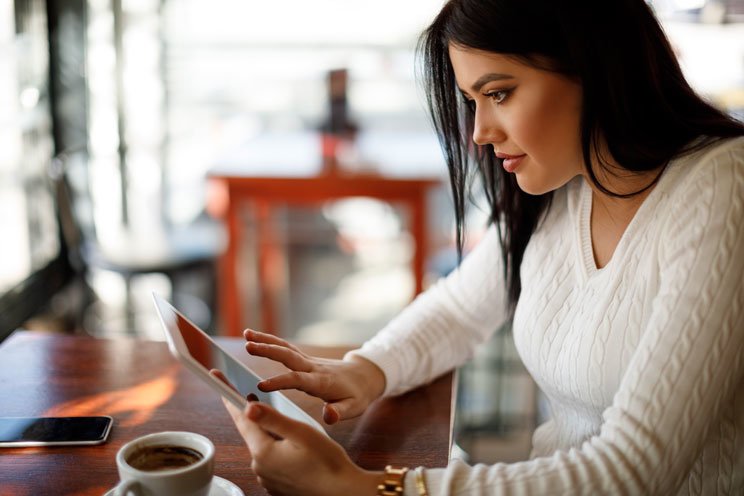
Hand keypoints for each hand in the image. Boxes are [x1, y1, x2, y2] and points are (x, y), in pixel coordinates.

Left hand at [222, 398, 381, 495]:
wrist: (342, 492)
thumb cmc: (327, 463)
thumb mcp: (301, 433)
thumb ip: (273, 419)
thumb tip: (248, 407)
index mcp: (263, 452)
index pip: (241, 419)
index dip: (229, 396)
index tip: (218, 379)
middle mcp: (260, 468)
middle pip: (252, 432)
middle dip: (254, 414)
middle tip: (252, 393)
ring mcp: (268, 479)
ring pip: (264, 446)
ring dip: (270, 433)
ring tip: (284, 422)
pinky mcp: (277, 485)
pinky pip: (272, 461)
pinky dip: (277, 448)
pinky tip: (294, 446)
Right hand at [244, 330, 385, 423]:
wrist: (365, 376)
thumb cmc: (358, 395)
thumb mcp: (354, 407)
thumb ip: (340, 412)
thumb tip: (328, 416)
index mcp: (321, 382)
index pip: (298, 380)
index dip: (280, 382)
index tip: (261, 386)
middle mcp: (312, 368)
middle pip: (288, 357)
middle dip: (268, 351)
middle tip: (247, 347)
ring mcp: (308, 361)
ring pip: (285, 348)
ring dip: (266, 340)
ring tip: (246, 334)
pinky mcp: (305, 360)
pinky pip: (286, 349)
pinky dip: (271, 341)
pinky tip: (254, 337)